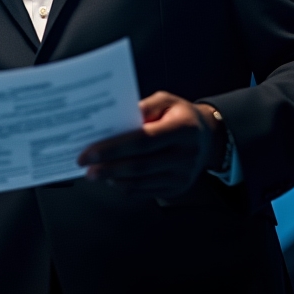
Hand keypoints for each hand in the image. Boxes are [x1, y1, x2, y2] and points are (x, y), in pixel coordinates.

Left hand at [77, 92, 226, 198]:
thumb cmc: (179, 115)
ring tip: (95, 173)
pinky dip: (126, 187)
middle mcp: (186, 155)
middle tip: (86, 168)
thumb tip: (116, 120)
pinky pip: (147, 191)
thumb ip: (143, 107)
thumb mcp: (165, 101)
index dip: (112, 149)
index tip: (88, 153)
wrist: (207, 138)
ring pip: (142, 182)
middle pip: (139, 165)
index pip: (142, 141)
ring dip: (114, 179)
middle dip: (108, 168)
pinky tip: (113, 179)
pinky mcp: (178, 188)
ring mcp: (183, 175)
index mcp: (182, 129)